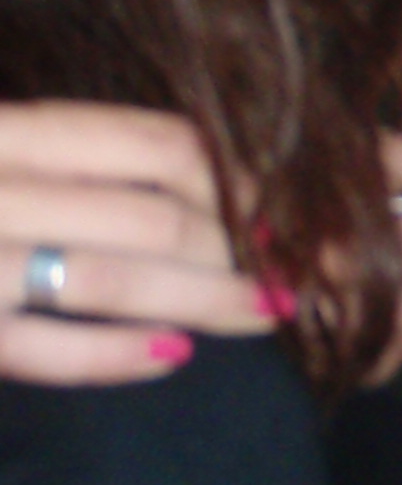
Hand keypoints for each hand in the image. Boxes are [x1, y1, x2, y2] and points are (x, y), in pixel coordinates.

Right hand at [0, 102, 275, 384]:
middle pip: (154, 220)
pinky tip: (172, 352)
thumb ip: (92, 159)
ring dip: (206, 300)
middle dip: (237, 252)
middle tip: (289, 272)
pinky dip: (118, 354)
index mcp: (14, 130)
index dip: (237, 181)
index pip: (162, 146)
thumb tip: (227, 184)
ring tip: (267, 311)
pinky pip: (49, 351)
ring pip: (115, 282)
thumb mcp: (12, 151)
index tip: (280, 209)